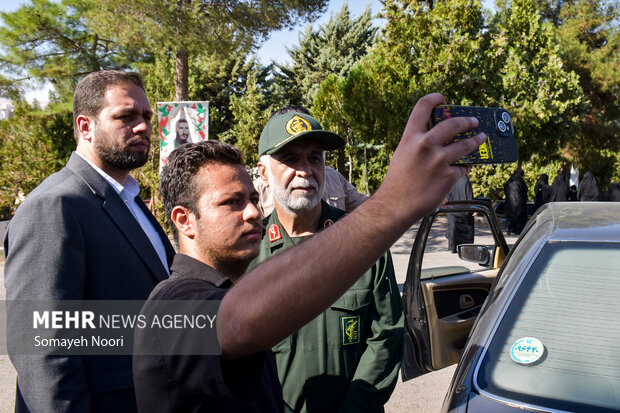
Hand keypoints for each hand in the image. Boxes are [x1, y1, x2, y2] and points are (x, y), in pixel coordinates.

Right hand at [379, 93, 485, 221]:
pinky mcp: (448, 176)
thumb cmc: (398, 181)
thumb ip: (417, 143)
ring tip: (481, 139)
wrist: (396, 204)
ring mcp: (438, 160)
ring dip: (476, 141)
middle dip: (467, 121)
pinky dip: (463, 168)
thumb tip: (438, 136)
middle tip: (473, 122)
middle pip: (453, 123)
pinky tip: (463, 168)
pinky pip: (463, 167)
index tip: (442, 99)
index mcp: (411, 137)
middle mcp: (425, 145)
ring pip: (466, 145)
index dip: (435, 98)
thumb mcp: (403, 154)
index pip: (423, 106)